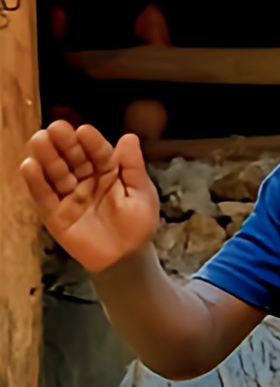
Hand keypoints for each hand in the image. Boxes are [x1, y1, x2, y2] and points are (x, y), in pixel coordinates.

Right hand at [20, 121, 160, 271]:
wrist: (127, 258)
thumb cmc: (137, 225)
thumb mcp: (142, 194)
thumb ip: (132, 167)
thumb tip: (129, 137)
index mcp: (108, 173)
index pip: (98, 153)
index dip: (91, 142)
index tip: (83, 130)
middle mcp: (85, 180)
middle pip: (73, 159)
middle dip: (64, 144)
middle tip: (55, 129)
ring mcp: (69, 196)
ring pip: (55, 173)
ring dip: (47, 157)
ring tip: (39, 141)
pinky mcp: (55, 213)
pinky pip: (44, 196)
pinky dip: (36, 181)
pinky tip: (30, 166)